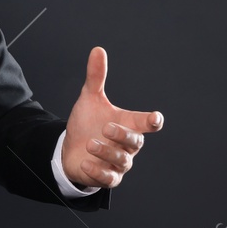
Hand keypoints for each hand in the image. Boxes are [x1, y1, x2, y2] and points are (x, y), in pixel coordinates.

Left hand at [61, 46, 163, 189]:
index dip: (152, 121)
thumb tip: (98, 49)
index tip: (155, 118)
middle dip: (123, 134)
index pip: (146, 123)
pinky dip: (98, 171)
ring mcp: (119, 163)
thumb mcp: (90, 99)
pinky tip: (86, 162)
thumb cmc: (87, 123)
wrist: (71, 148)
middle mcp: (127, 145)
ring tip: (90, 144)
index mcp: (128, 124)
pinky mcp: (107, 177)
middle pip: (135, 141)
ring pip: (121, 160)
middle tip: (106, 127)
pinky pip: (108, 178)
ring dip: (106, 152)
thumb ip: (96, 77)